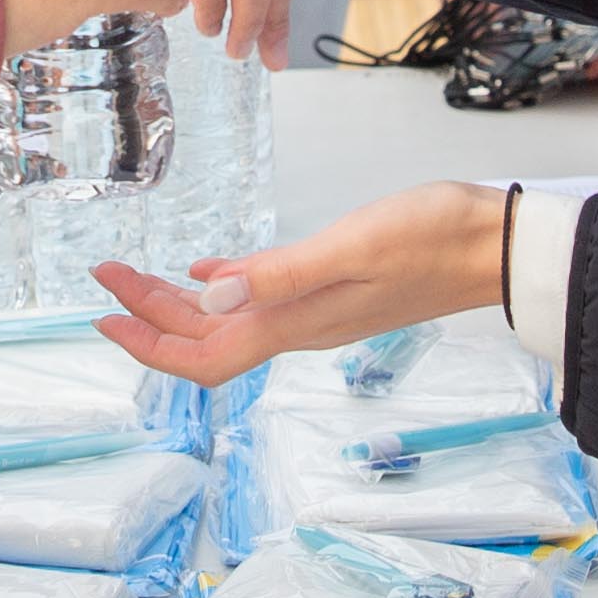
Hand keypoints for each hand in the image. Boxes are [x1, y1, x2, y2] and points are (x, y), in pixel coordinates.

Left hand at [92, 180, 510, 381]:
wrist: (494, 246)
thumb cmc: (431, 239)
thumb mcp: (351, 247)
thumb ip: (280, 273)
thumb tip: (208, 294)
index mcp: (294, 324)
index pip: (204, 358)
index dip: (148, 346)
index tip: (102, 317)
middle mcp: (298, 326)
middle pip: (205, 339)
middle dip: (147, 315)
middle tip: (105, 276)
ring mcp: (315, 309)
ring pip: (227, 320)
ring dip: (176, 302)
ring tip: (136, 274)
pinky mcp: (332, 286)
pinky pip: (260, 297)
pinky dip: (222, 285)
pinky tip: (206, 269)